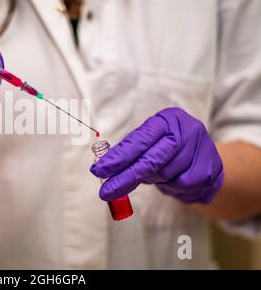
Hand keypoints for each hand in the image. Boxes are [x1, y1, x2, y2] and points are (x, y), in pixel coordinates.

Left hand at [90, 107, 223, 203]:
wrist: (208, 159)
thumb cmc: (170, 149)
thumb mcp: (152, 142)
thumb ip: (132, 151)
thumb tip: (103, 169)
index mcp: (168, 119)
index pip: (140, 139)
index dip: (119, 156)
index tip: (99, 170)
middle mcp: (187, 130)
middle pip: (151, 159)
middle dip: (126, 177)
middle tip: (106, 191)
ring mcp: (202, 149)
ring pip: (164, 175)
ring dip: (152, 180)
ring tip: (155, 176)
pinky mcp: (210, 169)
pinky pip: (180, 186)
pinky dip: (170, 187)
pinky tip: (172, 180)